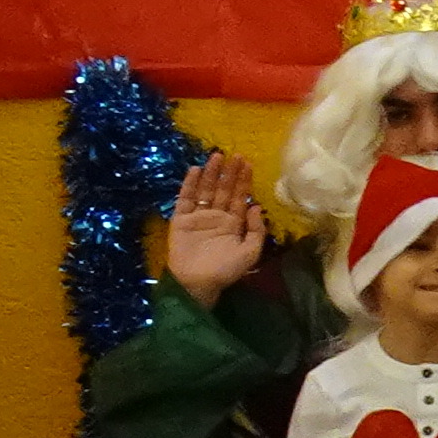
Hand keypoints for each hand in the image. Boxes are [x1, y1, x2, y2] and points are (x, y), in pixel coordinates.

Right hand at [160, 155, 266, 304]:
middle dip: (229, 173)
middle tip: (235, 154)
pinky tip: (195, 170)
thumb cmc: (225, 270)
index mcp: (233, 224)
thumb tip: (256, 206)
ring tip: (217, 156)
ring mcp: (198, 217)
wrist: (197, 282)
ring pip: (205, 190)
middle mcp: (217, 217)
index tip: (247, 164)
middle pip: (224, 190)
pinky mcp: (181, 219)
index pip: (239, 198)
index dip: (243, 181)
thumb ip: (256, 230)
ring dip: (211, 174)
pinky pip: (185, 199)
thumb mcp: (250, 253)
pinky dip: (189, 185)